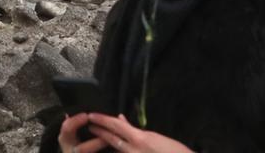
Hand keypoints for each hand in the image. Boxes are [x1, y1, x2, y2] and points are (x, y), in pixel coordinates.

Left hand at [58, 113, 192, 152]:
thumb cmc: (175, 151)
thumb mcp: (156, 138)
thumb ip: (135, 130)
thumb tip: (121, 120)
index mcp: (140, 139)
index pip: (116, 126)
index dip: (102, 120)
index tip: (91, 115)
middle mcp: (134, 150)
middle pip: (112, 139)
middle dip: (99, 131)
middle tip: (88, 124)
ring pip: (116, 149)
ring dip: (106, 142)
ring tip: (96, 135)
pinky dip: (116, 150)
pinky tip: (111, 147)